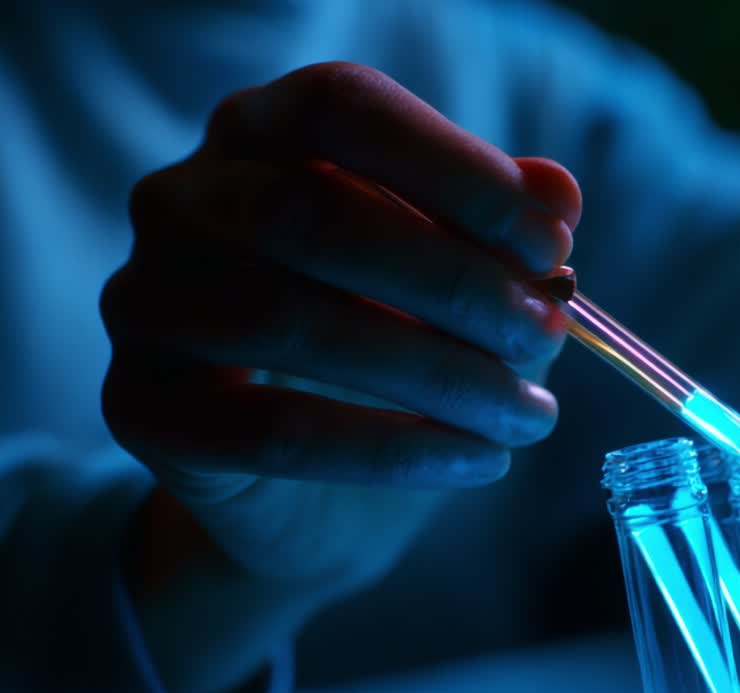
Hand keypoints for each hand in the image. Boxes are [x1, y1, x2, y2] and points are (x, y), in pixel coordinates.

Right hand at [101, 62, 580, 590]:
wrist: (307, 495)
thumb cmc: (389, 353)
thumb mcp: (459, 284)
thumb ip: (500, 231)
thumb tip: (557, 193)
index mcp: (261, 135)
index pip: (342, 109)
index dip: (454, 170)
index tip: (550, 246)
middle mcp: (183, 201)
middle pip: (313, 214)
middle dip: (455, 281)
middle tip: (547, 336)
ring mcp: (146, 304)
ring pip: (290, 323)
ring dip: (439, 374)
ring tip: (530, 414)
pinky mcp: (142, 411)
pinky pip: (272, 432)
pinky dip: (394, 451)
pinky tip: (479, 462)